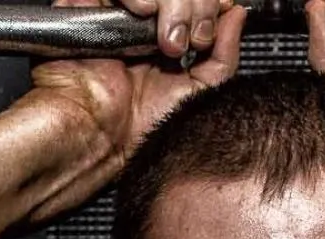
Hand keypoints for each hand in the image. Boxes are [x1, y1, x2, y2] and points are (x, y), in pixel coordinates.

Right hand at [30, 0, 247, 161]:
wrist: (104, 139)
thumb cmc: (144, 129)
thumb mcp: (201, 94)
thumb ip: (224, 55)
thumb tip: (237, 15)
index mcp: (171, 39)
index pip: (196, 0)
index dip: (209, 3)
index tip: (222, 12)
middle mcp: (146, 25)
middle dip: (196, 5)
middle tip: (191, 40)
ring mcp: (119, 17)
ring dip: (169, 0)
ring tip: (165, 38)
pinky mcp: (88, 11)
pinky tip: (142, 14)